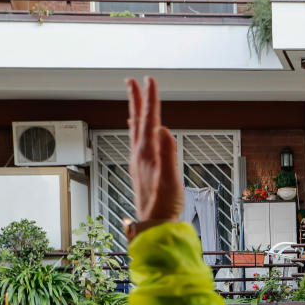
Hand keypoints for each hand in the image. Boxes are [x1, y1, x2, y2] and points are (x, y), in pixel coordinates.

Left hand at [127, 77, 182, 224]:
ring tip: (135, 98)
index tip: (150, 81)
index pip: (149, 119)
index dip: (150, 99)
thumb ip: (168, 154)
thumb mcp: (170, 179)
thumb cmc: (163, 205)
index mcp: (146, 153)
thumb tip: (164, 130)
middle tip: (134, 81)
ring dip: (136, 111)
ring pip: (136, 129)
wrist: (154, 224)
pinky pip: (137, 140)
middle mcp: (139, 154)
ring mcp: (138, 161)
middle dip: (137, 99)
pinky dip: (137, 128)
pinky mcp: (141, 167)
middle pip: (138, 120)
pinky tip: (138, 128)